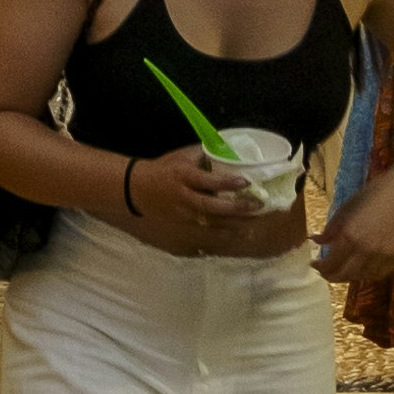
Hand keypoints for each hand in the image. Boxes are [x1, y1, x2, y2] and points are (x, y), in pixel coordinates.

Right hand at [112, 146, 277, 267]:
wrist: (136, 190)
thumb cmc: (164, 170)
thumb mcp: (182, 157)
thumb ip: (204, 155)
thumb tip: (231, 152)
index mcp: (183, 177)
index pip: (207, 181)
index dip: (227, 182)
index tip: (246, 182)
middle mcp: (182, 198)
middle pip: (211, 207)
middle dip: (236, 208)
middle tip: (257, 207)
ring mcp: (179, 218)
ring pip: (208, 227)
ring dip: (230, 228)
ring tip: (249, 227)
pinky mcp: (176, 230)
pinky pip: (199, 239)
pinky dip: (216, 240)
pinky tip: (231, 238)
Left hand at [316, 172, 393, 317]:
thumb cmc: (371, 197)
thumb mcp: (345, 209)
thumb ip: (330, 230)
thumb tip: (315, 241)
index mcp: (350, 236)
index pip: (330, 264)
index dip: (320, 267)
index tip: (314, 264)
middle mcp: (366, 251)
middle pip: (344, 275)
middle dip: (331, 275)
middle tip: (325, 271)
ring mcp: (384, 257)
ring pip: (361, 277)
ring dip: (349, 276)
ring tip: (343, 269)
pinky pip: (378, 274)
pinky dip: (367, 274)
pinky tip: (361, 268)